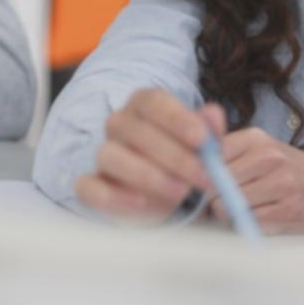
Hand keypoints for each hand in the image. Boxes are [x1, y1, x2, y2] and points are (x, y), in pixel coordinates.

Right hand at [74, 89, 225, 222]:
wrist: (164, 192)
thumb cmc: (183, 159)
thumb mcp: (202, 146)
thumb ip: (209, 129)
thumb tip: (213, 115)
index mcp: (145, 104)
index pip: (154, 101)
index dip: (177, 118)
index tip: (201, 139)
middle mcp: (119, 123)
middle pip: (137, 131)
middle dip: (175, 156)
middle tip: (204, 176)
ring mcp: (103, 153)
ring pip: (111, 155)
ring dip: (148, 175)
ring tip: (181, 192)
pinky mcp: (91, 185)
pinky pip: (90, 187)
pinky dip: (114, 196)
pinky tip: (142, 203)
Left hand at [207, 127, 303, 234]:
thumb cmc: (288, 171)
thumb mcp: (260, 149)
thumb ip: (225, 152)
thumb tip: (185, 165)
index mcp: (256, 138)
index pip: (209, 156)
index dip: (198, 174)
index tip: (200, 183)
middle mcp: (269, 157)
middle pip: (213, 185)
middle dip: (211, 198)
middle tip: (221, 200)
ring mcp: (280, 184)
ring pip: (226, 207)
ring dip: (227, 214)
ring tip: (244, 208)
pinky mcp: (287, 211)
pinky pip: (246, 223)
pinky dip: (246, 224)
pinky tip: (260, 216)